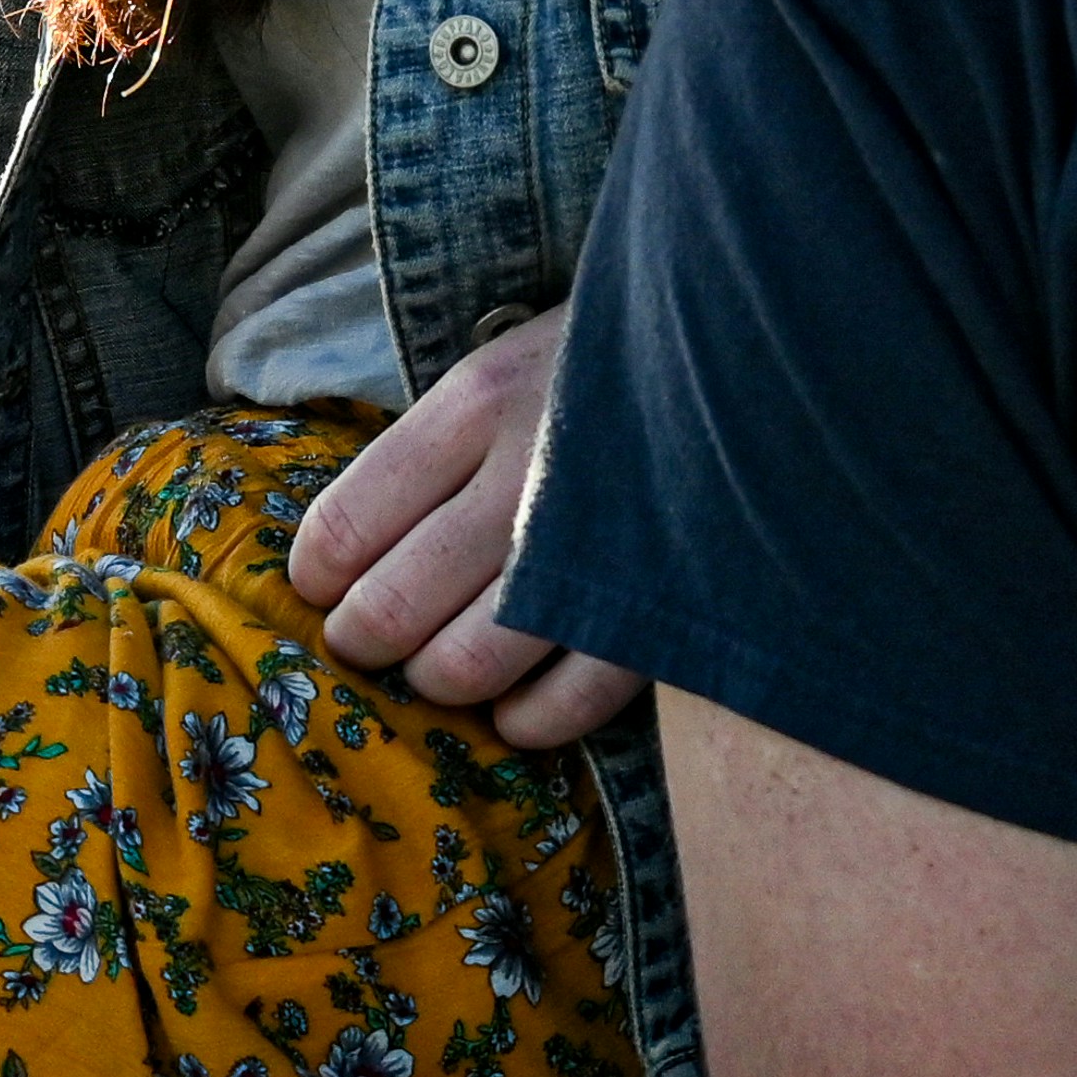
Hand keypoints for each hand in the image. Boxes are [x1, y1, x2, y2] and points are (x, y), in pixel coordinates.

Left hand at [288, 311, 644, 749]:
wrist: (760, 355)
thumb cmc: (611, 367)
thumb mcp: (511, 363)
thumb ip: (436, 445)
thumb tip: (344, 551)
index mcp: (480, 404)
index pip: (349, 522)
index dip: (316, 575)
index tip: (323, 586)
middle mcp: (528, 479)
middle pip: (393, 608)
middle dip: (364, 639)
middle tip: (372, 637)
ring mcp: (595, 553)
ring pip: (465, 666)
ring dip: (437, 680)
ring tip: (444, 665)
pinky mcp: (660, 608)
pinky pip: (564, 706)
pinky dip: (523, 721)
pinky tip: (517, 705)